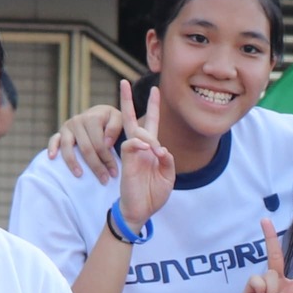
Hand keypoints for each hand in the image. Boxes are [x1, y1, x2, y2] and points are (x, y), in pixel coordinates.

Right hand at [45, 104, 126, 179]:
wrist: (100, 114)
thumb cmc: (112, 121)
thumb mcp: (120, 119)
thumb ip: (115, 128)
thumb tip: (106, 143)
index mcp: (93, 117)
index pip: (100, 143)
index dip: (108, 159)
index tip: (114, 173)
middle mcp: (78, 120)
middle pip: (85, 148)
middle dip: (96, 166)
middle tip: (104, 180)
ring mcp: (68, 126)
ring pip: (68, 146)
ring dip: (73, 162)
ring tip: (80, 175)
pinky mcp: (60, 131)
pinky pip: (54, 140)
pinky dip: (51, 148)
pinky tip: (52, 158)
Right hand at [113, 79, 174, 234]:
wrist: (141, 211)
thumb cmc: (154, 194)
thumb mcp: (168, 176)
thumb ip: (167, 160)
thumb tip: (161, 148)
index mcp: (152, 149)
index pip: (151, 123)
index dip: (153, 107)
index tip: (156, 89)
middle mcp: (140, 147)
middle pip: (132, 119)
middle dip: (127, 101)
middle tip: (124, 81)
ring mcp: (132, 153)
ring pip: (134, 131)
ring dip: (148, 136)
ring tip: (156, 151)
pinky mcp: (126, 161)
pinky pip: (130, 144)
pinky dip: (139, 143)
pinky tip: (148, 149)